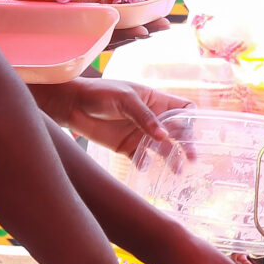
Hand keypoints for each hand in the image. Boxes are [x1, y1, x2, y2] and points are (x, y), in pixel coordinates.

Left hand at [36, 79, 188, 156]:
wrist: (72, 105)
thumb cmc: (99, 93)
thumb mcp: (125, 99)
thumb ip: (144, 117)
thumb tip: (165, 136)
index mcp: (156, 100)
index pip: (183, 109)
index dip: (190, 119)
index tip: (188, 131)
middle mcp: (152, 118)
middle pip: (178, 132)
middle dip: (186, 144)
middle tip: (192, 158)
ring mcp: (140, 134)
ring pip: (163, 149)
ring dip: (171, 159)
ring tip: (176, 170)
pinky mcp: (127, 147)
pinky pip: (142, 159)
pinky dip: (145, 164)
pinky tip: (143, 165)